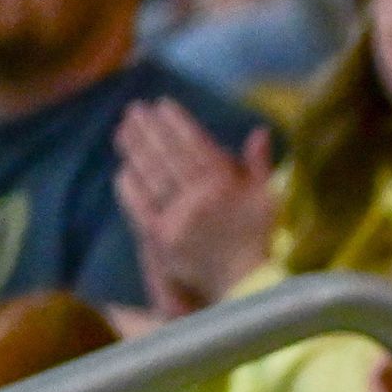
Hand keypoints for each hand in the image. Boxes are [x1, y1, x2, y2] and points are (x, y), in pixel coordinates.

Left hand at [111, 104, 270, 314]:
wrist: (248, 287)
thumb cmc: (260, 241)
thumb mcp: (269, 200)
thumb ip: (260, 166)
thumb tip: (257, 131)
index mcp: (227, 185)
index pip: (195, 145)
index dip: (176, 122)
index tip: (162, 104)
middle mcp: (200, 197)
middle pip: (168, 155)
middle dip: (150, 129)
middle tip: (135, 109)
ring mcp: (177, 217)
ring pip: (151, 175)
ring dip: (135, 150)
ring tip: (123, 129)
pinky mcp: (161, 237)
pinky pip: (140, 205)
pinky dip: (130, 186)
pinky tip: (123, 169)